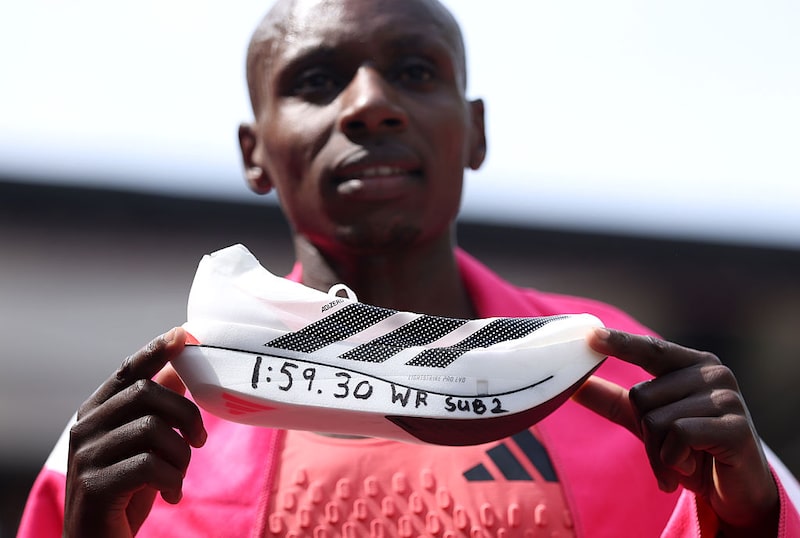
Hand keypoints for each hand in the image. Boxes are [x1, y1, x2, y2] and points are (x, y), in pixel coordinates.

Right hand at [64, 328, 206, 537]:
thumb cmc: (128, 489)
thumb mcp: (145, 444)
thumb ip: (157, 406)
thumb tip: (181, 365)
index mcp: (97, 412)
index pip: (127, 371)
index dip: (156, 350)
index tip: (184, 334)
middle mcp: (86, 427)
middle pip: (148, 394)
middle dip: (186, 416)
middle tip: (199, 441)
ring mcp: (86, 456)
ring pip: (153, 429)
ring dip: (180, 456)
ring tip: (178, 476)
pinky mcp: (94, 485)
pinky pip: (150, 465)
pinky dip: (173, 480)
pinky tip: (172, 494)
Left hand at [573, 328, 778, 536]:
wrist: (735, 489)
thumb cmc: (690, 447)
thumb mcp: (647, 420)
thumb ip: (613, 400)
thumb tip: (573, 385)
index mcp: (690, 364)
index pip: (649, 348)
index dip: (619, 342)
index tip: (590, 335)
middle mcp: (712, 373)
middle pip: (641, 396)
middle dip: (644, 433)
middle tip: (668, 450)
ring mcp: (727, 398)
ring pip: (657, 421)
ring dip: (660, 452)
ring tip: (682, 460)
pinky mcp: (736, 427)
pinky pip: (679, 436)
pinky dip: (675, 460)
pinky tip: (692, 467)